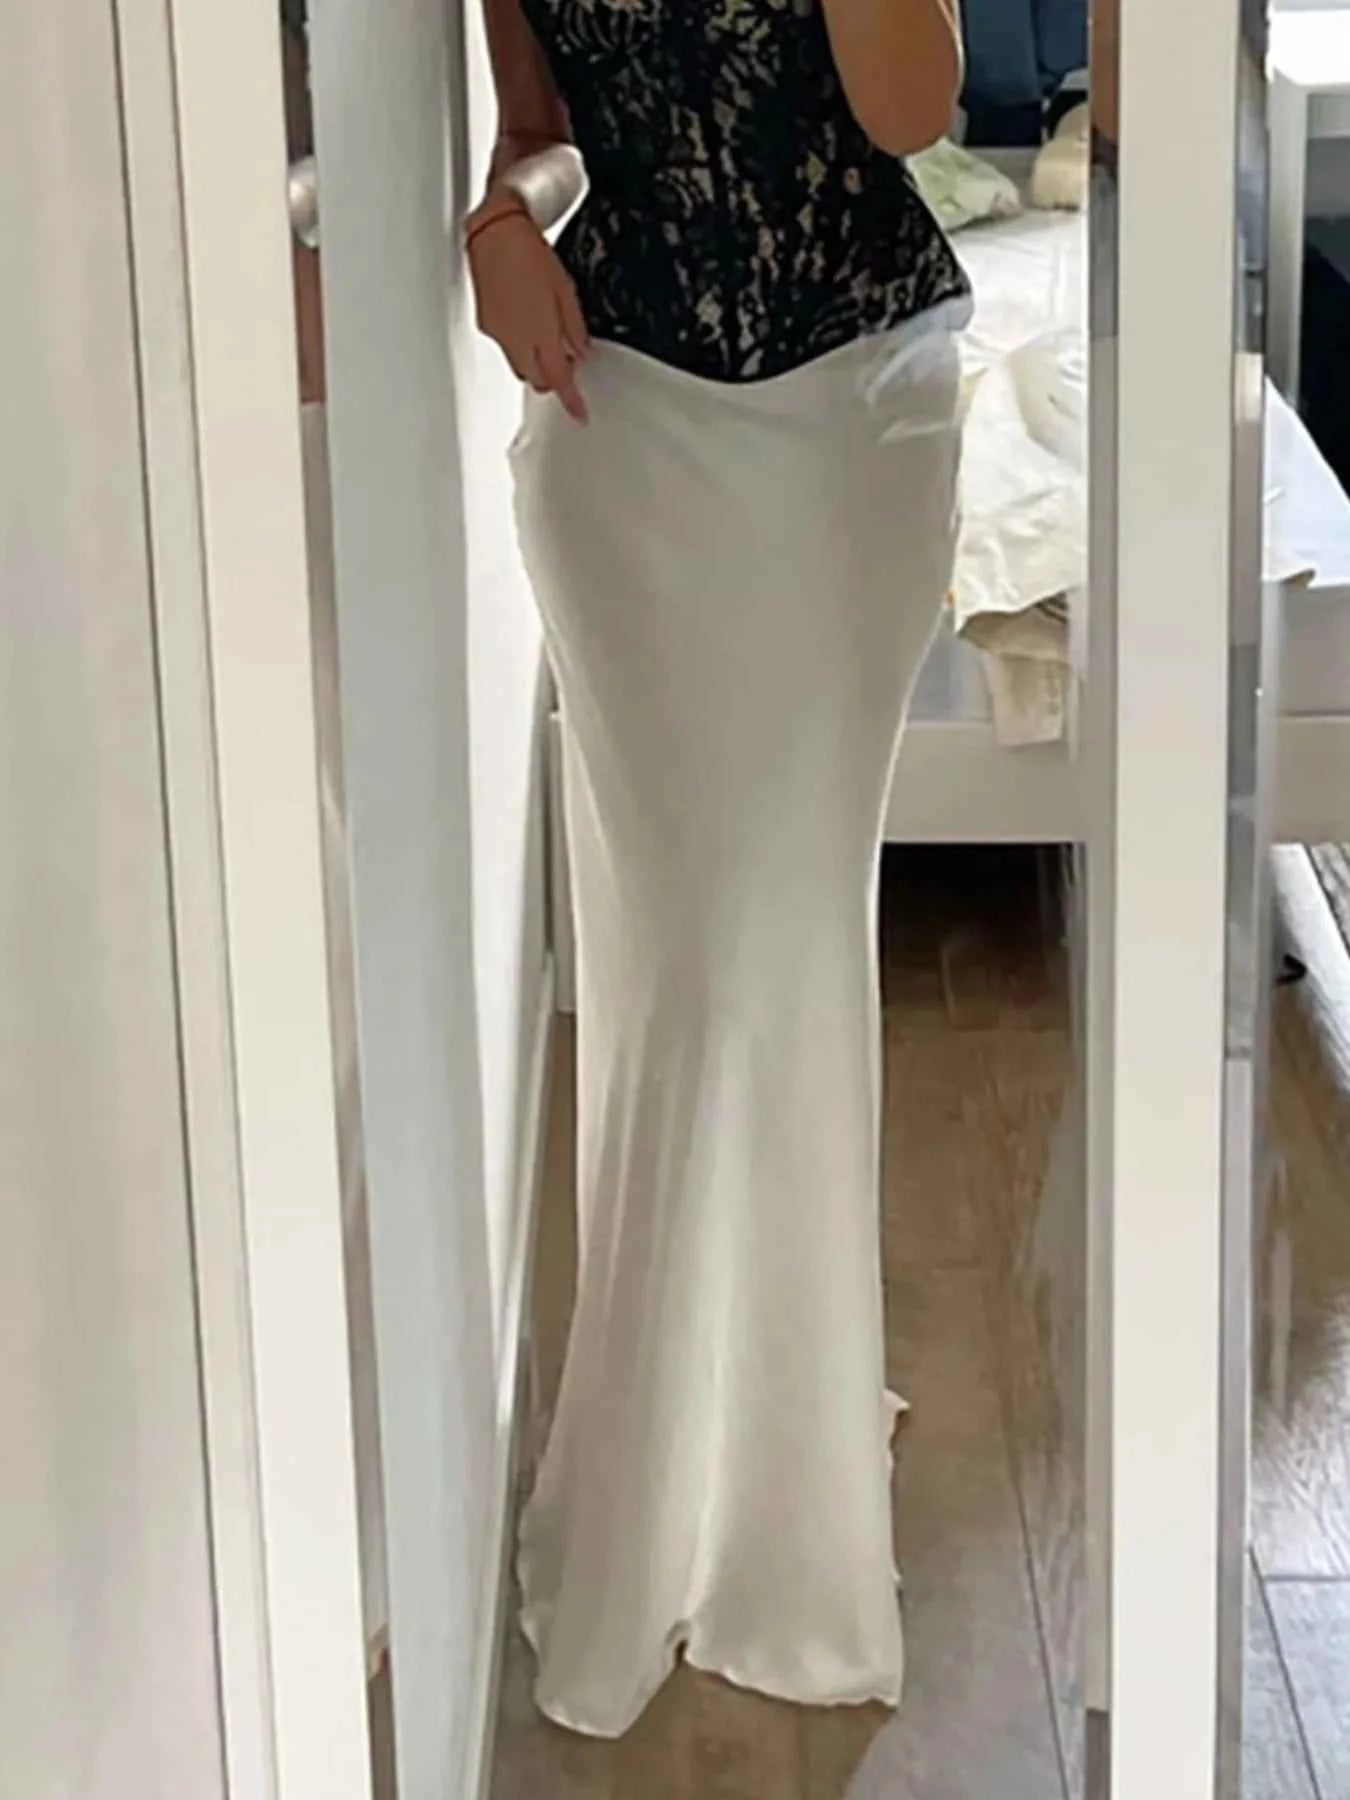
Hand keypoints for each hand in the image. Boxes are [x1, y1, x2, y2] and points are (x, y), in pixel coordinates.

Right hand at [468, 205, 591, 422]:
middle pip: (538, 379)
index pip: (560, 380)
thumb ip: (574, 328)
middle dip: (553, 378)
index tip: (580, 414)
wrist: (494, 232)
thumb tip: (581, 352)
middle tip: (567, 362)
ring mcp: (498, 334)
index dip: (572, 401)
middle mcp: (516, 341)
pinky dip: (520, 344)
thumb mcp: (565, 291)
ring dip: (535, 362)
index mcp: (540, 335)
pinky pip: (506, 347)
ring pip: (520, 366)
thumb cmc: (528, 253)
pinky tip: (526, 321)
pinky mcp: (486, 324)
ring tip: (546, 337)